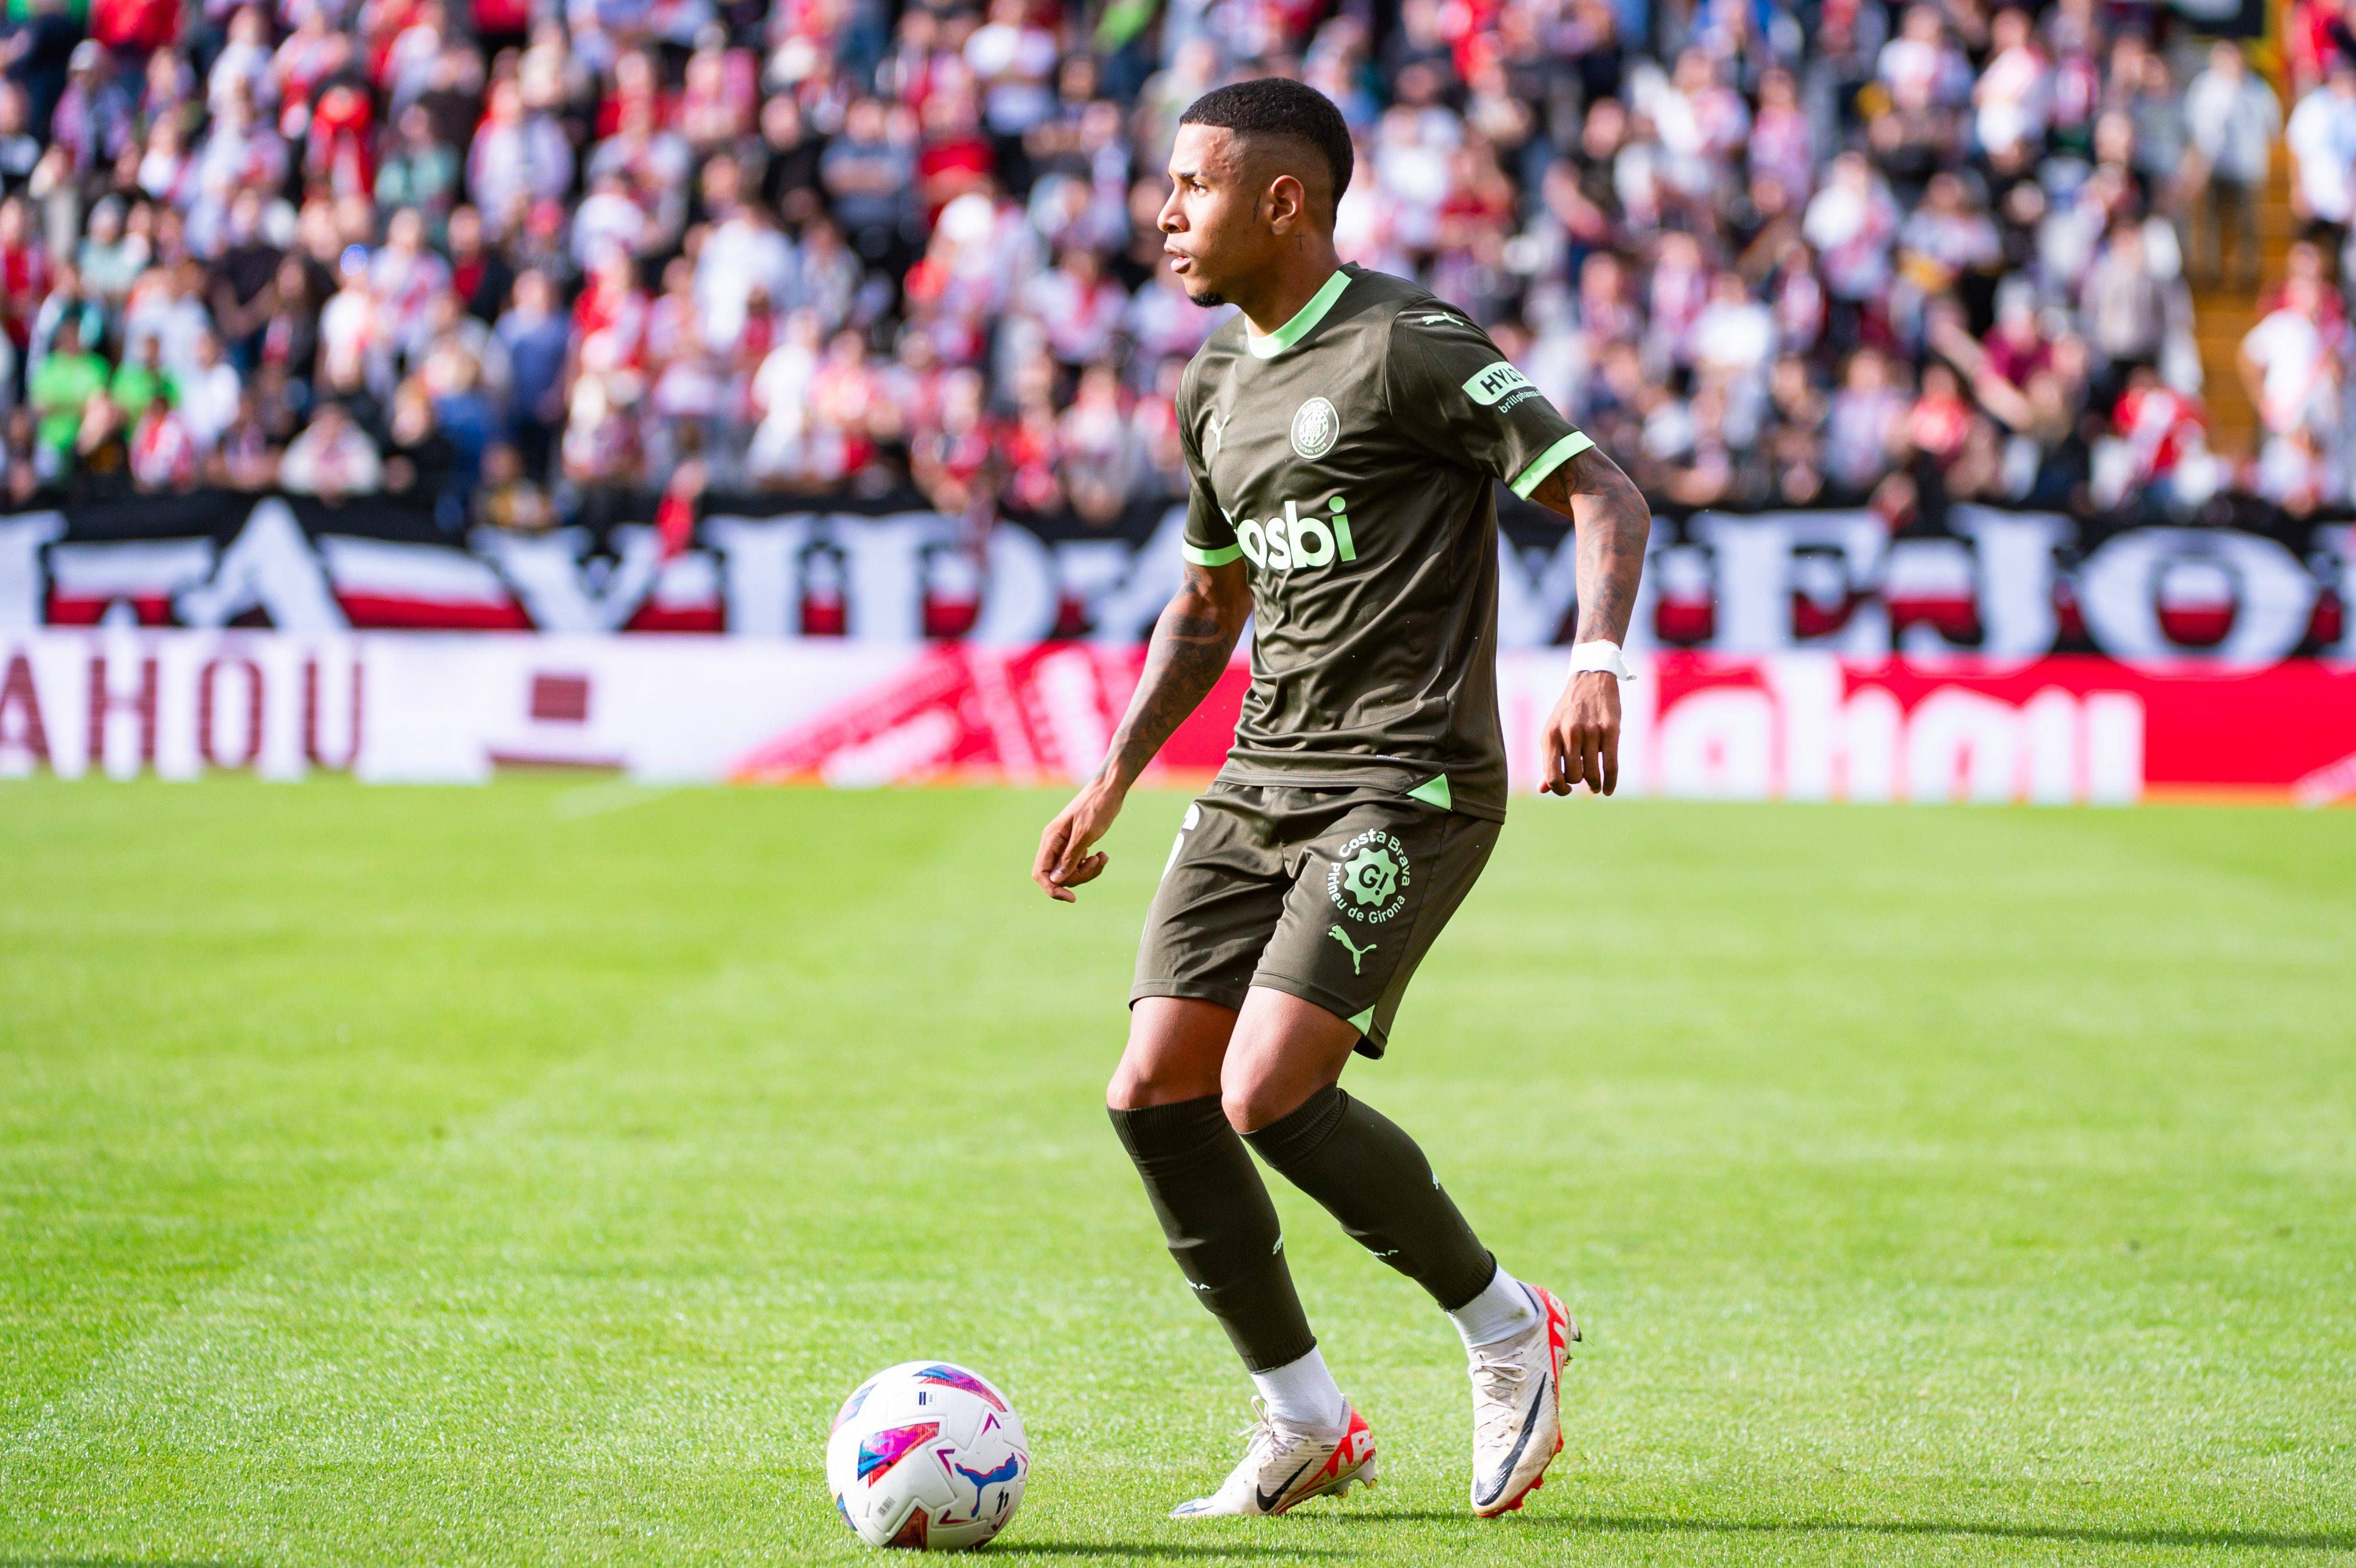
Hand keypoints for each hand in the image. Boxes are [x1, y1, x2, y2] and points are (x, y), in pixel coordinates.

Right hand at [1033, 776, 1124, 901]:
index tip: (1072, 897)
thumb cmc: (1097, 807)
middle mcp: (1054, 843)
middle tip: (1096, 863)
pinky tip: (1103, 854)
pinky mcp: (1076, 844)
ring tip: (1102, 857)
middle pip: (1058, 876)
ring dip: (1088, 870)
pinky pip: (1079, 864)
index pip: (1041, 873)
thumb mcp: (1085, 833)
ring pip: (1070, 872)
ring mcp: (1065, 845)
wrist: (1109, 790)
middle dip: (1078, 877)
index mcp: (1051, 839)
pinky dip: (1091, 864)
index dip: (1052, 889)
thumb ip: (1070, 857)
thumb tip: (1055, 880)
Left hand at [1542, 672, 1620, 796]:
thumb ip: (1549, 761)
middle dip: (1578, 781)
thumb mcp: (1553, 732)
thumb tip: (1542, 790)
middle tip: (1583, 777)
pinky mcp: (1610, 730)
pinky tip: (1608, 790)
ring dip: (1594, 785)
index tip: (1566, 790)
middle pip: (1574, 776)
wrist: (1590, 682)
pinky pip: (1611, 766)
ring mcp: (1591, 732)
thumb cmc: (1569, 713)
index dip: (1559, 789)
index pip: (1552, 776)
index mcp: (1550, 736)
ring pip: (1592, 773)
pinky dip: (1610, 782)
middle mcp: (1569, 734)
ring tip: (1595, 786)